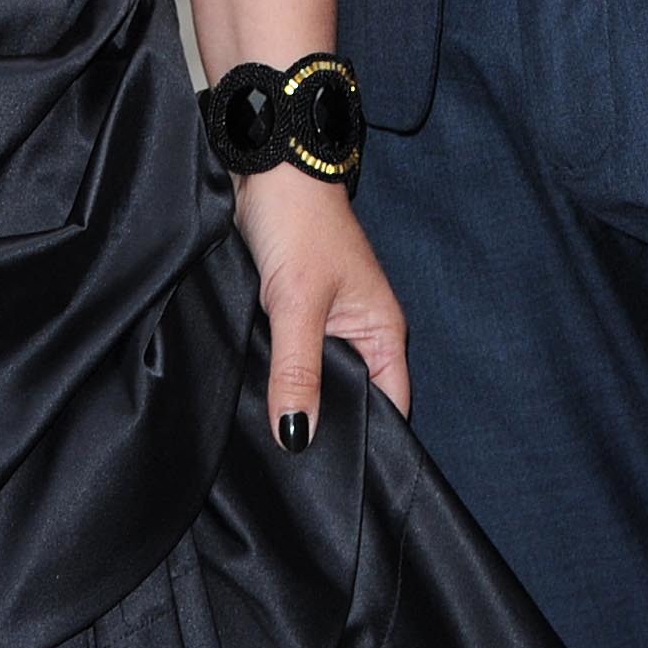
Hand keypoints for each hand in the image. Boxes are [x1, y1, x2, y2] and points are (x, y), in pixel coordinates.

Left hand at [232, 167, 408, 448]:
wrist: (265, 164)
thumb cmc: (297, 222)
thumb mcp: (297, 304)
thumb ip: (298, 372)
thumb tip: (298, 438)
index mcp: (382, 333)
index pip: (390, 408)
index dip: (369, 443)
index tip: (336, 482)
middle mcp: (360, 333)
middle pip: (353, 399)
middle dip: (327, 428)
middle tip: (295, 471)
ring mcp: (326, 323)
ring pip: (318, 382)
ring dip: (298, 402)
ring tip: (273, 444)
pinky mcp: (292, 313)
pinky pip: (292, 360)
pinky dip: (279, 378)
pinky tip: (257, 399)